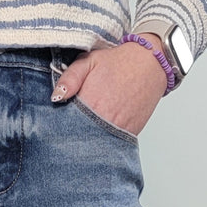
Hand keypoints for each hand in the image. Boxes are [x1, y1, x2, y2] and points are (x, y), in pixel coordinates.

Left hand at [50, 38, 168, 135]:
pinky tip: (99, 132)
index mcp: (89, 103)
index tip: (55, 123)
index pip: (65, 124)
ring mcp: (116, 130)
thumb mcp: (88, 61)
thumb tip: (56, 97)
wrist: (151, 64)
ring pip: (95, 144)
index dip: (59, 124)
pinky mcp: (128, 135)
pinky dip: (103, 141)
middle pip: (79, 138)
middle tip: (66, 130)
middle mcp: (102, 121)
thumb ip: (69, 78)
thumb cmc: (118, 62)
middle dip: (71, 135)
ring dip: (87, 140)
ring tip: (85, 129)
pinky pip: (110, 145)